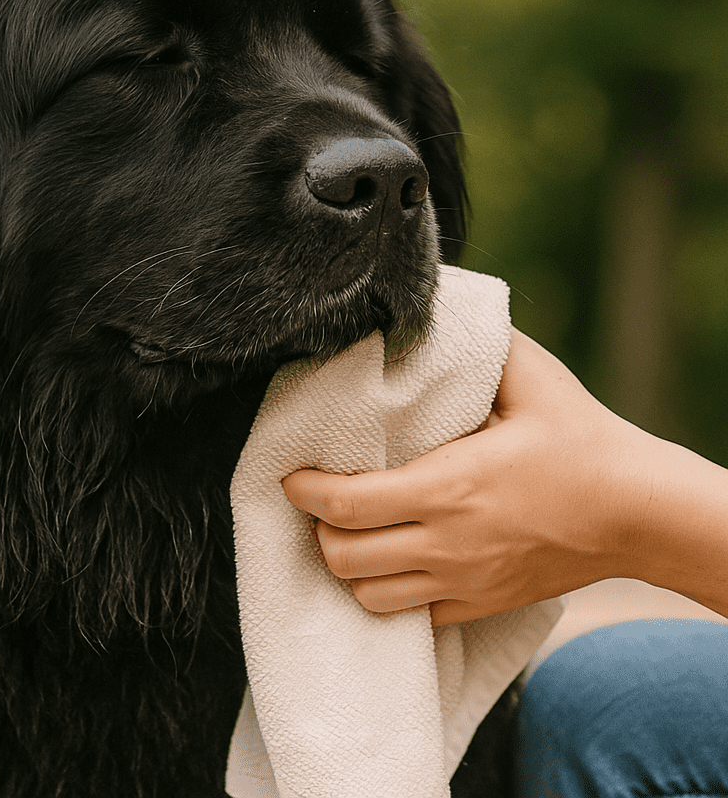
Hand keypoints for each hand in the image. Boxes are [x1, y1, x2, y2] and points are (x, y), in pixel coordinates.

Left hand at [282, 329, 725, 624]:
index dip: (305, 491)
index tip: (293, 475)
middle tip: (322, 500)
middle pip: (343, 556)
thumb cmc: (582, 441)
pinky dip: (387, 593)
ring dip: (348, 564)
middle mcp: (447, 542)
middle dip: (318, 528)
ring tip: (352, 531)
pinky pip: (411, 617)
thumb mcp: (532, 379)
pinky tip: (392, 561)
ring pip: (368, 595)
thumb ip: (479, 346)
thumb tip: (432, 313)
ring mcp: (462, 582)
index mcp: (448, 486)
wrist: (638, 514)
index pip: (347, 503)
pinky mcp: (479, 605)